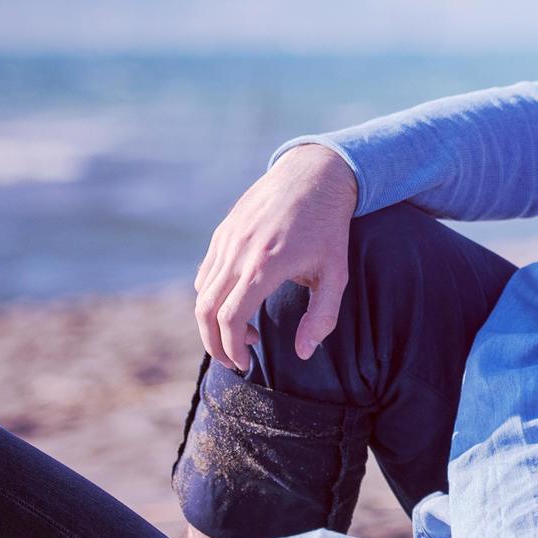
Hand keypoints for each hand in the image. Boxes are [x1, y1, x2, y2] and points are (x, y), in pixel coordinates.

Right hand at [193, 146, 359, 370]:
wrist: (313, 174)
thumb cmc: (329, 227)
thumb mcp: (337, 274)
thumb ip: (321, 317)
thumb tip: (303, 352)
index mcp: (265, 265)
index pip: (230, 319)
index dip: (232, 349)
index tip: (246, 363)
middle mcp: (238, 252)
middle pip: (205, 311)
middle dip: (215, 344)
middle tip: (236, 361)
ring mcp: (226, 240)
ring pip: (201, 292)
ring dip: (213, 322)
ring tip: (243, 333)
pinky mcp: (223, 232)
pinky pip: (205, 272)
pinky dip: (211, 297)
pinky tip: (237, 303)